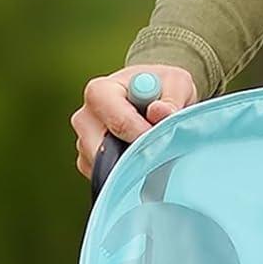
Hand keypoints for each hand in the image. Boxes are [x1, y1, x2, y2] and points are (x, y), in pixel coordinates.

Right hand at [71, 65, 197, 178]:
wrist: (156, 105)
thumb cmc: (162, 90)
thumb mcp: (177, 83)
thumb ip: (172, 96)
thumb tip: (159, 112)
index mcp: (100, 92)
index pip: (116, 121)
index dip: (142, 135)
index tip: (162, 141)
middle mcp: (86, 118)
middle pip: (101, 150)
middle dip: (134, 158)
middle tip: (159, 157)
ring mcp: (85, 144)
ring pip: (104, 169)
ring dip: (132, 170)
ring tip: (154, 158)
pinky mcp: (91, 165)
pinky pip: (107, 181)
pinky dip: (127, 180)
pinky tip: (143, 166)